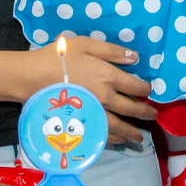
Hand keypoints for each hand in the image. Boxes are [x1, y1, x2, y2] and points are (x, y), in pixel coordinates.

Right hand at [0, 37, 156, 144]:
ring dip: (132, 132)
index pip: (136, 87)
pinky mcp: (81, 124)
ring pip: (120, 126)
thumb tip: (135, 57)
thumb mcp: (86, 44)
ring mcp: (94, 114)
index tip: (149, 91)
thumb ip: (112, 51)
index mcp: (109, 77)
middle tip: (153, 116)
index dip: (146, 89)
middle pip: (132, 109)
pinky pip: (102, 135)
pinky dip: (113, 140)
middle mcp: (106, 98)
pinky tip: (118, 142)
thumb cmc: (57, 58)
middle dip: (145, 113)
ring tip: (140, 137)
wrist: (31, 77)